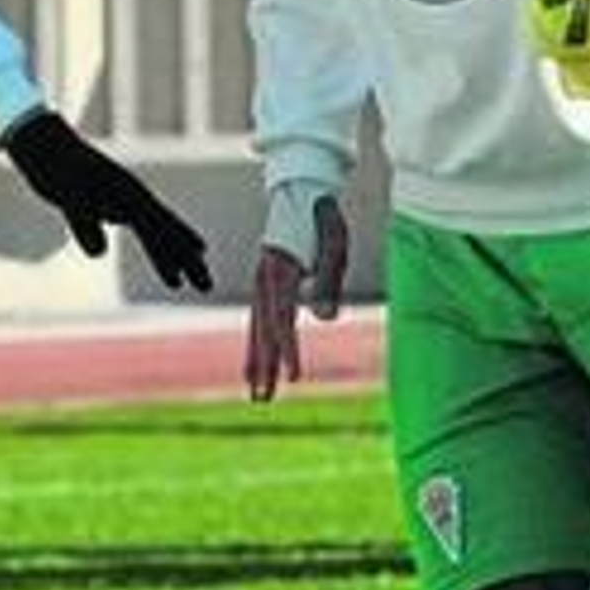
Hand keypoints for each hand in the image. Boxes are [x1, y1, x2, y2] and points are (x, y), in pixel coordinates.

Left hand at [3, 110, 211, 291]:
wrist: (41, 141)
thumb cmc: (54, 165)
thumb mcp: (67, 196)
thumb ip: (83, 222)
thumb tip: (98, 252)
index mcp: (126, 195)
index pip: (156, 231)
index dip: (171, 257)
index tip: (185, 282)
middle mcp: (130, 196)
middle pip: (166, 231)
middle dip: (186, 258)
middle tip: (206, 286)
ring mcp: (121, 198)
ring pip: (155, 230)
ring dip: (171, 254)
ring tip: (185, 279)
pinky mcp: (108, 201)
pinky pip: (140, 226)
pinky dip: (153, 243)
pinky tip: (160, 254)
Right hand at [245, 195, 347, 400]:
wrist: (303, 190)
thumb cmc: (322, 220)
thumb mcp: (333, 248)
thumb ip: (327, 282)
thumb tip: (324, 318)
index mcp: (279, 270)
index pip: (283, 319)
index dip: (288, 349)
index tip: (294, 378)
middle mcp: (264, 278)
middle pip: (262, 328)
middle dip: (263, 364)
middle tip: (262, 398)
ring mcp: (261, 280)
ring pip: (256, 326)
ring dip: (256, 359)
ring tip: (255, 390)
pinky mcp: (265, 282)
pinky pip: (258, 318)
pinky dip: (256, 342)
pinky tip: (256, 362)